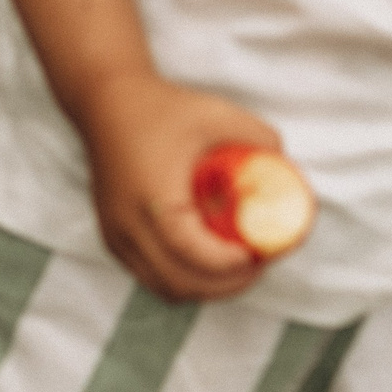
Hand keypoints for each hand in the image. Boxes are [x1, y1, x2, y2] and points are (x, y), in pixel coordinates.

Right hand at [75, 72, 281, 303]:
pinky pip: (152, 278)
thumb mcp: (214, 113)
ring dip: (208, 289)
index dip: (230, 266)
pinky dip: (186, 282)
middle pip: (183, 282)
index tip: (260, 255)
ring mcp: (116, 236)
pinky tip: (212, 268)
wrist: (104, 103)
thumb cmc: (159, 108)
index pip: (194, 253)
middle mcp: (128, 224)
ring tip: (240, 270)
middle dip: (228, 284)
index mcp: (152, 198)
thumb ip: (256, 135)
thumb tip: (286, 163)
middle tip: (260, 265)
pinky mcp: (113, 239)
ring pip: (167, 288)